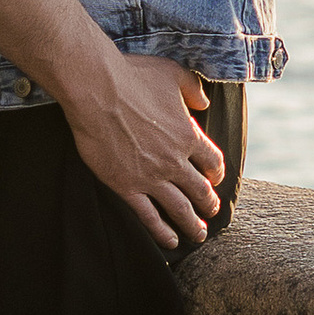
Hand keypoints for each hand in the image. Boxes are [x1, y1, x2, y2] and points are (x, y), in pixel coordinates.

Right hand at [59, 46, 225, 251]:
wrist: (97, 90)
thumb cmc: (133, 77)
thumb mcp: (173, 74)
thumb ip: (193, 89)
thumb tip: (205, 101)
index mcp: (188, 134)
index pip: (213, 161)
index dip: (217, 173)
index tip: (215, 179)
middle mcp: (174, 160)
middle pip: (200, 190)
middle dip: (209, 204)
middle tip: (211, 212)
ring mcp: (151, 176)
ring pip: (179, 208)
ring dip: (192, 224)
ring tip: (198, 234)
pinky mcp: (126, 186)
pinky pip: (149, 216)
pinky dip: (161, 231)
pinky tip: (170, 240)